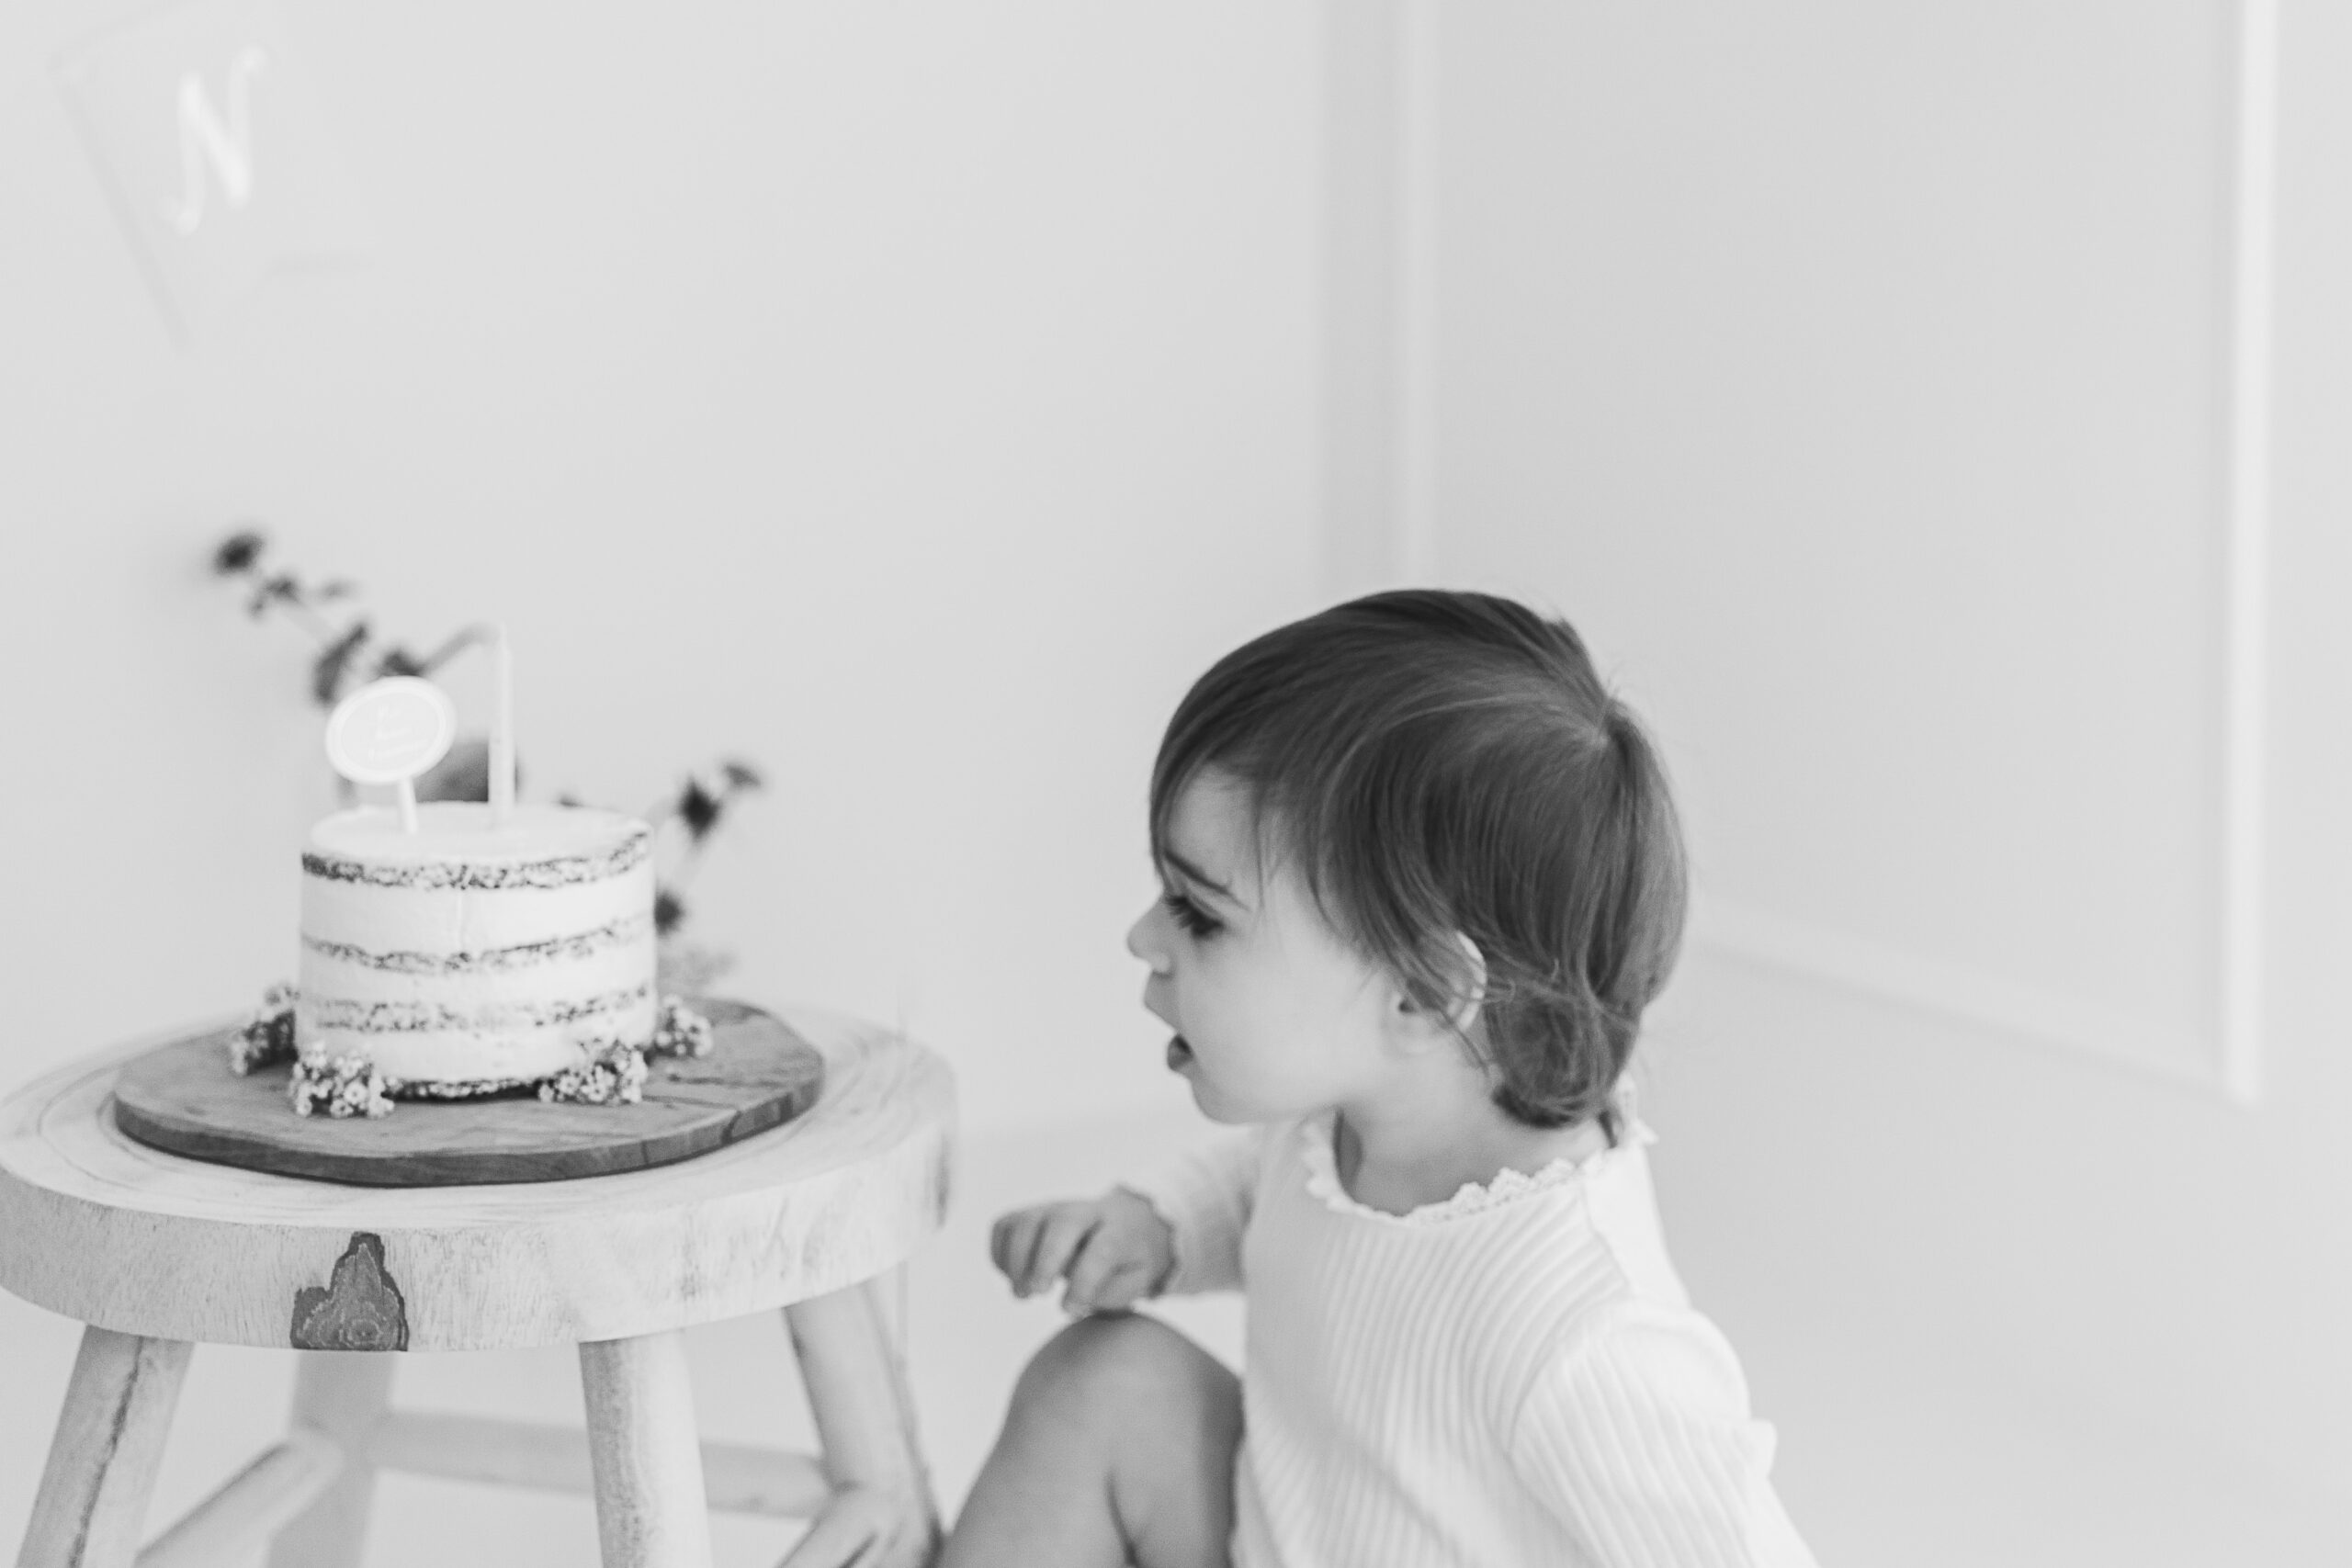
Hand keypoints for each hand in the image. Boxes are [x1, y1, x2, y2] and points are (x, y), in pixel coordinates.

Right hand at [990, 1187, 1175, 1314]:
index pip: (1103, 1250)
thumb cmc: (1127, 1261)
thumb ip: (1109, 1293)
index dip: (1084, 1282)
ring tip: (1022, 1295)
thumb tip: (1072, 1300)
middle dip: (1046, 1260)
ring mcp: (1055, 1208)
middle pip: (1063, 1223)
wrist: (1125, 1223)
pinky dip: (1000, 1253)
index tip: (1071, 1310)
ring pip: (1028, 1221)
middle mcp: (1086, 1211)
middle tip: (1038, 1294)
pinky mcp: (1030, 1213)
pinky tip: (1013, 1276)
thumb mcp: (1135, 1282)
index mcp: (1120, 1229)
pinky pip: (1005, 1226)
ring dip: (1017, 1260)